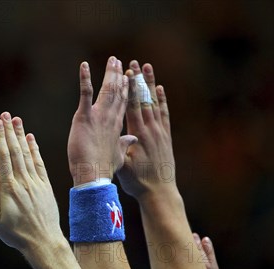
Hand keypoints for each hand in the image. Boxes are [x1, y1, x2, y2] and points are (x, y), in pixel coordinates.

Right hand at [0, 112, 62, 251]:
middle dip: (9, 132)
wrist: (43, 242)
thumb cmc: (15, 234)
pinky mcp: (45, 186)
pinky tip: (31, 139)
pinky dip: (35, 149)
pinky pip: (39, 163)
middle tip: (5, 115)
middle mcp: (23, 181)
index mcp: (8, 188)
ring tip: (16, 120)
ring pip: (27, 154)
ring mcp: (36, 183)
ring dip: (21, 136)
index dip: (0, 139)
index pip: (3, 157)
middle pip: (15, 151)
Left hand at [68, 56, 136, 185]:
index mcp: (117, 125)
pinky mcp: (85, 116)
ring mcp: (99, 115)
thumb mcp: (118, 154)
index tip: (129, 77)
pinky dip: (85, 78)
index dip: (127, 89)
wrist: (94, 174)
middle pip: (118, 92)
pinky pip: (85, 93)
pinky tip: (84, 65)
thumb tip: (131, 138)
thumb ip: (124, 143)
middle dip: (119, 76)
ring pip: (107, 89)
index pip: (124, 103)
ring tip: (112, 60)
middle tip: (119, 61)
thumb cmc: (104, 168)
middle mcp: (110, 117)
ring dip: (109, 74)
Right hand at [117, 61, 177, 199]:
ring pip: (154, 103)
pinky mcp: (165, 136)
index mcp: (138, 134)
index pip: (133, 107)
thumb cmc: (138, 181)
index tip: (127, 74)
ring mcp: (160, 132)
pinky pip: (164, 113)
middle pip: (144, 100)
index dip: (130, 89)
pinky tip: (159, 89)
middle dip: (138, 81)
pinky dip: (161, 100)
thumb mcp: (124, 166)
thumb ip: (121, 149)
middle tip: (135, 63)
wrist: (160, 192)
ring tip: (147, 68)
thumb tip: (117, 137)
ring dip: (150, 84)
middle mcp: (150, 130)